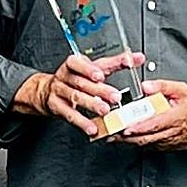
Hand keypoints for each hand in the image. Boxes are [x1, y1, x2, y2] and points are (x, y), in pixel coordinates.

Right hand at [13, 51, 144, 136]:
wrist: (47, 91)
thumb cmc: (76, 77)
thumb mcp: (93, 67)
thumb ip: (116, 63)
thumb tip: (138, 58)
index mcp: (73, 64)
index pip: (79, 63)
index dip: (89, 69)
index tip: (101, 74)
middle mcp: (65, 76)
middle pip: (82, 83)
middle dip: (99, 90)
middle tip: (115, 97)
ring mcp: (59, 91)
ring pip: (76, 98)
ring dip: (92, 105)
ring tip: (106, 112)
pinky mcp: (57, 107)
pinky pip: (69, 115)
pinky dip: (82, 122)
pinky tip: (92, 128)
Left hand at [113, 79, 186, 150]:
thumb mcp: (182, 90)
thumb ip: (163, 86)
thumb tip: (146, 86)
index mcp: (174, 117)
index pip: (155, 124)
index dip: (140, 126)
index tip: (126, 126)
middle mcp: (168, 132)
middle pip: (145, 137)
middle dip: (126, 136)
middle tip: (111, 131)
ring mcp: (164, 142)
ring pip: (143, 143)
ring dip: (126, 141)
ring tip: (110, 135)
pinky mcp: (160, 147)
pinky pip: (145, 146)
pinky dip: (132, 143)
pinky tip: (120, 139)